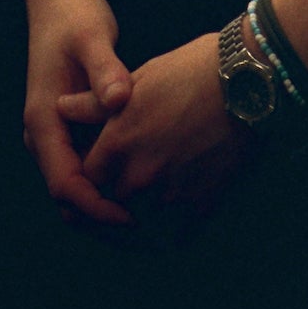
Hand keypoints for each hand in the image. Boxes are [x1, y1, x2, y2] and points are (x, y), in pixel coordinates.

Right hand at [23, 0, 135, 225]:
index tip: (131, 218)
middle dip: (102, 215)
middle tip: (147, 225)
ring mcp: (56, 132)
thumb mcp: (92, 37)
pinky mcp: (70, 126)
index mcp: (43, 120)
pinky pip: (86, 165)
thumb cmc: (75, 17)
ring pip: (76, 184)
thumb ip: (104, 69)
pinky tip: (142, 177)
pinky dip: (108, 179)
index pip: (64, 185)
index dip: (96, 207)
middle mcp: (44, 134)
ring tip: (150, 210)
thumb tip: (118, 101)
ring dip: (106, 200)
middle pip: (68, 194)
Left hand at [62, 32, 251, 217]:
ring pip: (137, 227)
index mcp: (117, 145)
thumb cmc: (189, 71)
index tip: (95, 175)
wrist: (246, 82)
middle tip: (112, 200)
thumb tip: (61, 107)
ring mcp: (169, 196)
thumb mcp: (138, 81)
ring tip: (139, 213)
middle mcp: (138, 176)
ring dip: (135, 222)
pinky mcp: (199, 208)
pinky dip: (166, 233)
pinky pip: (172, 236)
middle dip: (107, 203)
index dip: (88, 178)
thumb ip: (94, 105)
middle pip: (107, 207)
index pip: (85, 179)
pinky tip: (168, 220)